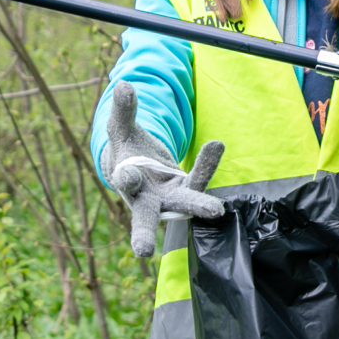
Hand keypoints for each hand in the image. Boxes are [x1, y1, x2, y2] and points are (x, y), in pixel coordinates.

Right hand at [103, 82, 225, 262]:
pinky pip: (200, 178)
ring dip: (199, 206)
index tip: (127, 176)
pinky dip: (208, 163)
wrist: (141, 165)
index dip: (127, 180)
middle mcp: (147, 198)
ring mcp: (171, 198)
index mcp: (126, 183)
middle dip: (143, 235)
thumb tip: (123, 85)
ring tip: (216, 209)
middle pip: (146, 219)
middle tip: (142, 253)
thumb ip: (122, 110)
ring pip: (184, 203)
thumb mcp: (122, 129)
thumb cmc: (128, 150)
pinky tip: (216, 144)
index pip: (125, 184)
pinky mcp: (189, 191)